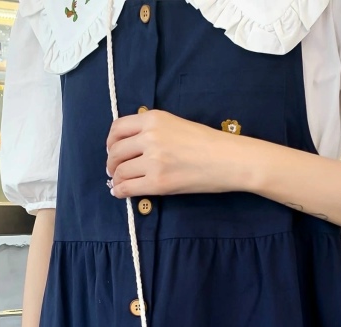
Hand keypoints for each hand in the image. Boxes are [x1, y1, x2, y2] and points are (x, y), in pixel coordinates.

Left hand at [106, 110, 244, 198]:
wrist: (230, 160)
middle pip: (116, 151)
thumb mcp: (177, 125)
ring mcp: (154, 161)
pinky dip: (120, 191)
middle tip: (113, 171)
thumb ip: (153, 131)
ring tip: (118, 183)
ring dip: (116, 179)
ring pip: (120, 171)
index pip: (118, 128)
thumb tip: (132, 147)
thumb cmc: (209, 143)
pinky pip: (128, 187)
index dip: (111, 142)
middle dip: (111, 163)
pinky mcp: (159, 183)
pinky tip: (120, 193)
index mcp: (154, 119)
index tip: (113, 150)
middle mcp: (150, 137)